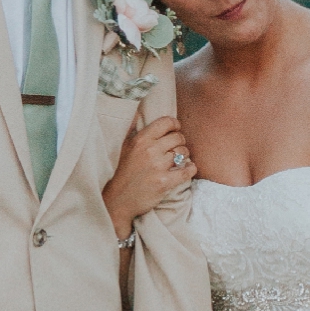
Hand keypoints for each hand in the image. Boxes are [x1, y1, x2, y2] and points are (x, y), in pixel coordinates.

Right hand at [105, 114, 196, 243]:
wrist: (119, 199)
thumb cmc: (123, 172)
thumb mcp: (124, 147)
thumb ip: (132, 129)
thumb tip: (138, 110)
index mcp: (140, 140)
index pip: (166, 122)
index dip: (175, 124)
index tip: (175, 130)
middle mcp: (149, 150)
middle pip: (178, 137)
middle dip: (180, 142)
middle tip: (176, 149)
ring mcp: (157, 167)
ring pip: (184, 152)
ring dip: (185, 156)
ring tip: (179, 160)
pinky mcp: (164, 182)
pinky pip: (187, 170)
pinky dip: (191, 169)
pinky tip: (187, 169)